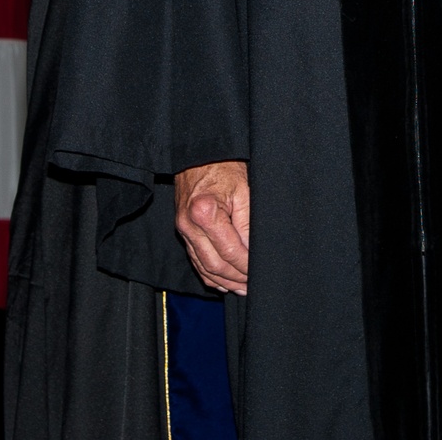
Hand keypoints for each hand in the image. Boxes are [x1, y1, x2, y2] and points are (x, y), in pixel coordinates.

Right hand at [175, 159, 249, 293]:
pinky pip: (195, 259)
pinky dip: (209, 274)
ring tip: (242, 288)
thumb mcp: (244, 190)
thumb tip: (254, 252)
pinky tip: (224, 281)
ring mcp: (182, 230)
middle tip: (252, 285)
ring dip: (224, 281)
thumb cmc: (224, 166)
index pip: (230, 250)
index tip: (259, 271)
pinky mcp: (182, 231)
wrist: (200, 153)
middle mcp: (189, 224)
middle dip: (236, 277)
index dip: (246, 265)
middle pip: (215, 264)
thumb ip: (248, 224)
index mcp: (204, 212)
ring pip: (204, 267)